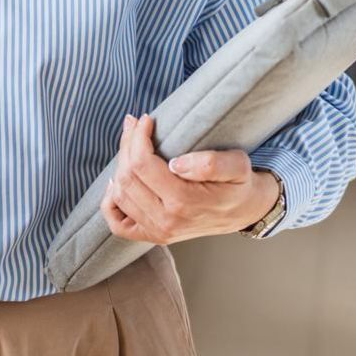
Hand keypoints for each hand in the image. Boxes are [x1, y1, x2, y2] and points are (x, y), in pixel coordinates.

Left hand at [100, 115, 278, 244]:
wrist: (244, 211)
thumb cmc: (239, 185)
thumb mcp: (237, 166)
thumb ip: (211, 163)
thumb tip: (176, 164)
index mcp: (183, 202)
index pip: (142, 165)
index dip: (138, 137)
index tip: (146, 120)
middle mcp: (165, 221)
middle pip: (126, 177)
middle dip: (127, 145)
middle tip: (135, 125)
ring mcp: (157, 231)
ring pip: (119, 195)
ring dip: (119, 165)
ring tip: (130, 144)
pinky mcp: (152, 235)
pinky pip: (117, 223)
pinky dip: (111, 201)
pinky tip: (118, 181)